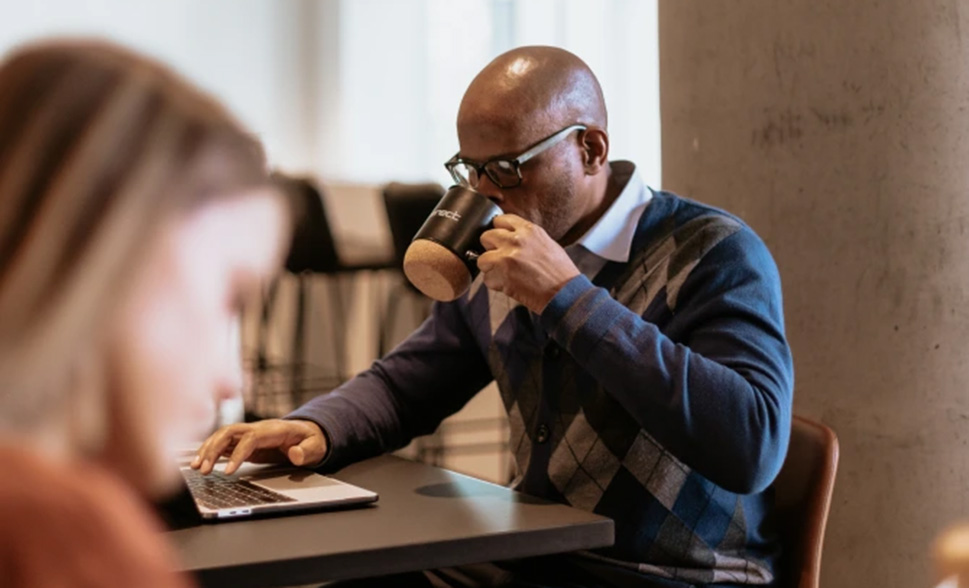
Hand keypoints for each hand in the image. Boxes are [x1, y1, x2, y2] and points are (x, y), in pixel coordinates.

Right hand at [190, 419, 326, 474]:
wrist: (309, 433)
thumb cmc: (312, 440)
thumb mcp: (316, 446)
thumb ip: (306, 451)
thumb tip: (294, 454)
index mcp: (273, 430)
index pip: (249, 438)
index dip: (238, 454)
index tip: (227, 471)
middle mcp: (258, 428)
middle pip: (230, 432)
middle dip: (214, 448)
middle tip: (203, 469)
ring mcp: (250, 433)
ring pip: (223, 435)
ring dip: (208, 449)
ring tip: (196, 467)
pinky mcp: (245, 441)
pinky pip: (224, 443)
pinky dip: (211, 451)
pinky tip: (201, 462)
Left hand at [477, 214, 580, 313]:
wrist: (565, 293)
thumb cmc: (560, 272)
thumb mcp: (547, 243)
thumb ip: (526, 238)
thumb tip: (509, 236)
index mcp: (528, 230)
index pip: (500, 220)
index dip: (499, 231)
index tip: (500, 239)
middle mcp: (516, 241)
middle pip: (486, 236)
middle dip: (491, 248)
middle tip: (501, 259)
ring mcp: (507, 258)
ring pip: (482, 259)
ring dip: (490, 268)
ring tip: (506, 274)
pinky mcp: (502, 276)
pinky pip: (487, 279)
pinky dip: (496, 284)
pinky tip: (510, 285)